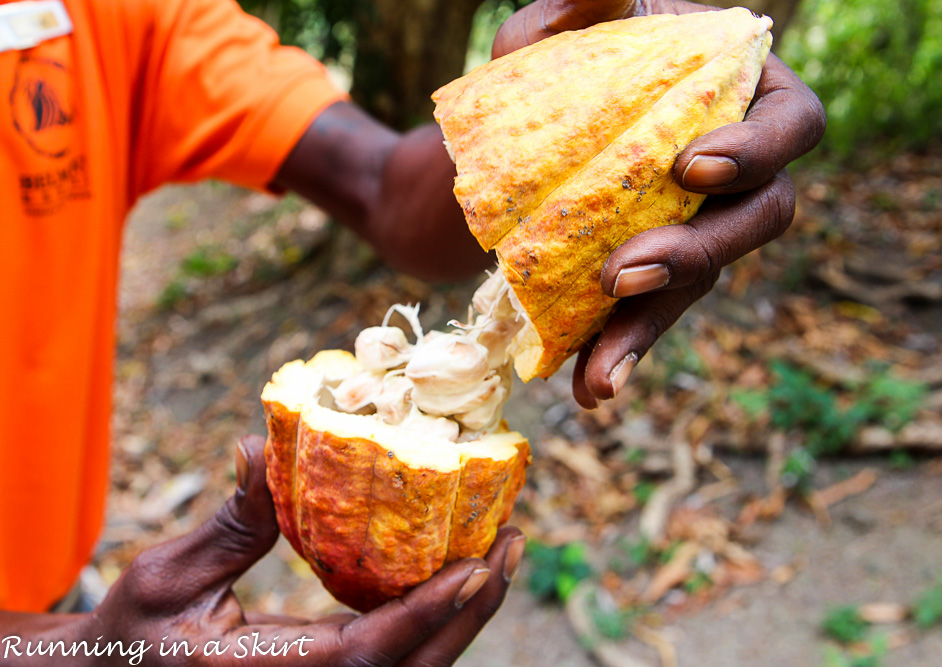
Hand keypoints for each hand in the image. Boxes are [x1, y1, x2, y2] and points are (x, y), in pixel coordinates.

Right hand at [25, 435, 521, 665]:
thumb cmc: (133, 635)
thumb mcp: (167, 577)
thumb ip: (229, 525)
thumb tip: (258, 447)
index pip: (366, 653)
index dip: (426, 613)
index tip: (477, 569)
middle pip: (413, 666)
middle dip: (470, 610)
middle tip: (511, 545)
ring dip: (463, 614)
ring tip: (500, 552)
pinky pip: (396, 658)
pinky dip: (434, 618)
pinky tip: (454, 571)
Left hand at [494, 0, 825, 406]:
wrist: (498, 145)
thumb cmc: (553, 68)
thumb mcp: (560, 28)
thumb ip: (585, 2)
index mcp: (738, 96)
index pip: (789, 123)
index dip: (758, 150)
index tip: (692, 167)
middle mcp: (732, 171)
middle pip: (760, 219)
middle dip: (700, 249)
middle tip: (626, 270)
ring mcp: (693, 230)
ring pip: (702, 285)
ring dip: (652, 327)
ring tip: (602, 372)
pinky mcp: (650, 277)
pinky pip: (648, 319)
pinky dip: (619, 354)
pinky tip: (591, 391)